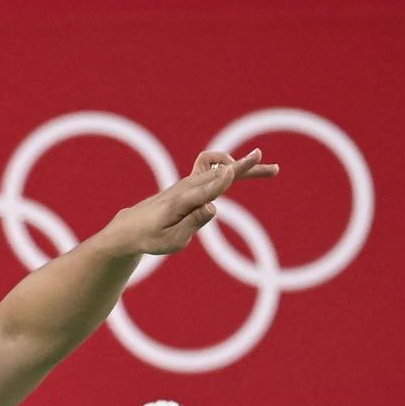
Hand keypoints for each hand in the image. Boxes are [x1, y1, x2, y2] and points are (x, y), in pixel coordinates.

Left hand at [101, 149, 277, 255]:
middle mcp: (186, 188)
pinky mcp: (190, 183)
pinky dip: (225, 165)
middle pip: (220, 173)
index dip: (219, 180)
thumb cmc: (151, 238)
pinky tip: (236, 170)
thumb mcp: (171, 240)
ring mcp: (188, 183)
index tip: (232, 170)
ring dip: (244, 167)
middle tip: (273, 167)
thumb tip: (214, 208)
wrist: (131, 227)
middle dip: (245, 169)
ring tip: (270, 169)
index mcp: (181, 203)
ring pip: (220, 168)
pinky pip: (209, 167)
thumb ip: (193, 223)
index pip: (204, 189)